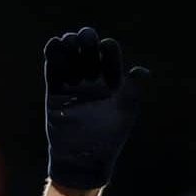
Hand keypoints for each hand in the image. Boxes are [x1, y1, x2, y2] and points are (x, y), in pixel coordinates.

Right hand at [42, 27, 148, 190]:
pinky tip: (54, 45)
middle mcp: (92, 78)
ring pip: (70, 55)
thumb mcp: (125, 112)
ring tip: (69, 42)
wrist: (84, 158)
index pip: (109, 54)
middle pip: (88, 49)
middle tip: (85, 38)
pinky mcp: (55, 90)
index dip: (107, 48)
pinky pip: (53, 69)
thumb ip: (133, 89)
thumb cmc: (109, 137)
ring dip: (69, 44)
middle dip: (86, 40)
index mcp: (112, 80)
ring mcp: (73, 83)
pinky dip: (53, 55)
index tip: (106, 48)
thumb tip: (143, 71)